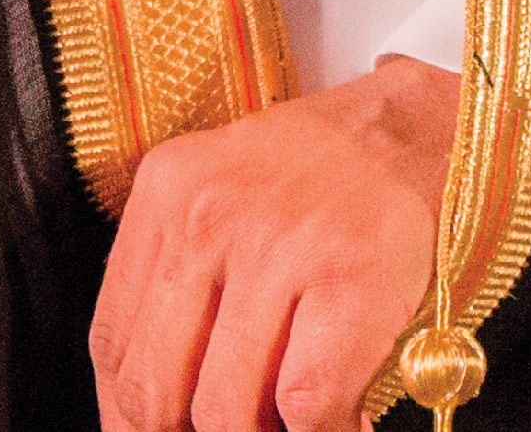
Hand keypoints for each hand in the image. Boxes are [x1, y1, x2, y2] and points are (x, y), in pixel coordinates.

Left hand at [90, 54, 459, 431]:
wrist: (418, 128)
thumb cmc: (320, 171)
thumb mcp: (221, 192)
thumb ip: (178, 279)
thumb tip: (144, 408)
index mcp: (167, 191)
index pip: (112, 343)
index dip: (128, 414)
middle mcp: (211, 214)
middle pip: (156, 389)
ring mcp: (280, 244)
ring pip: (226, 413)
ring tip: (285, 421)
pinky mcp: (350, 276)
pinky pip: (306, 407)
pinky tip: (338, 419)